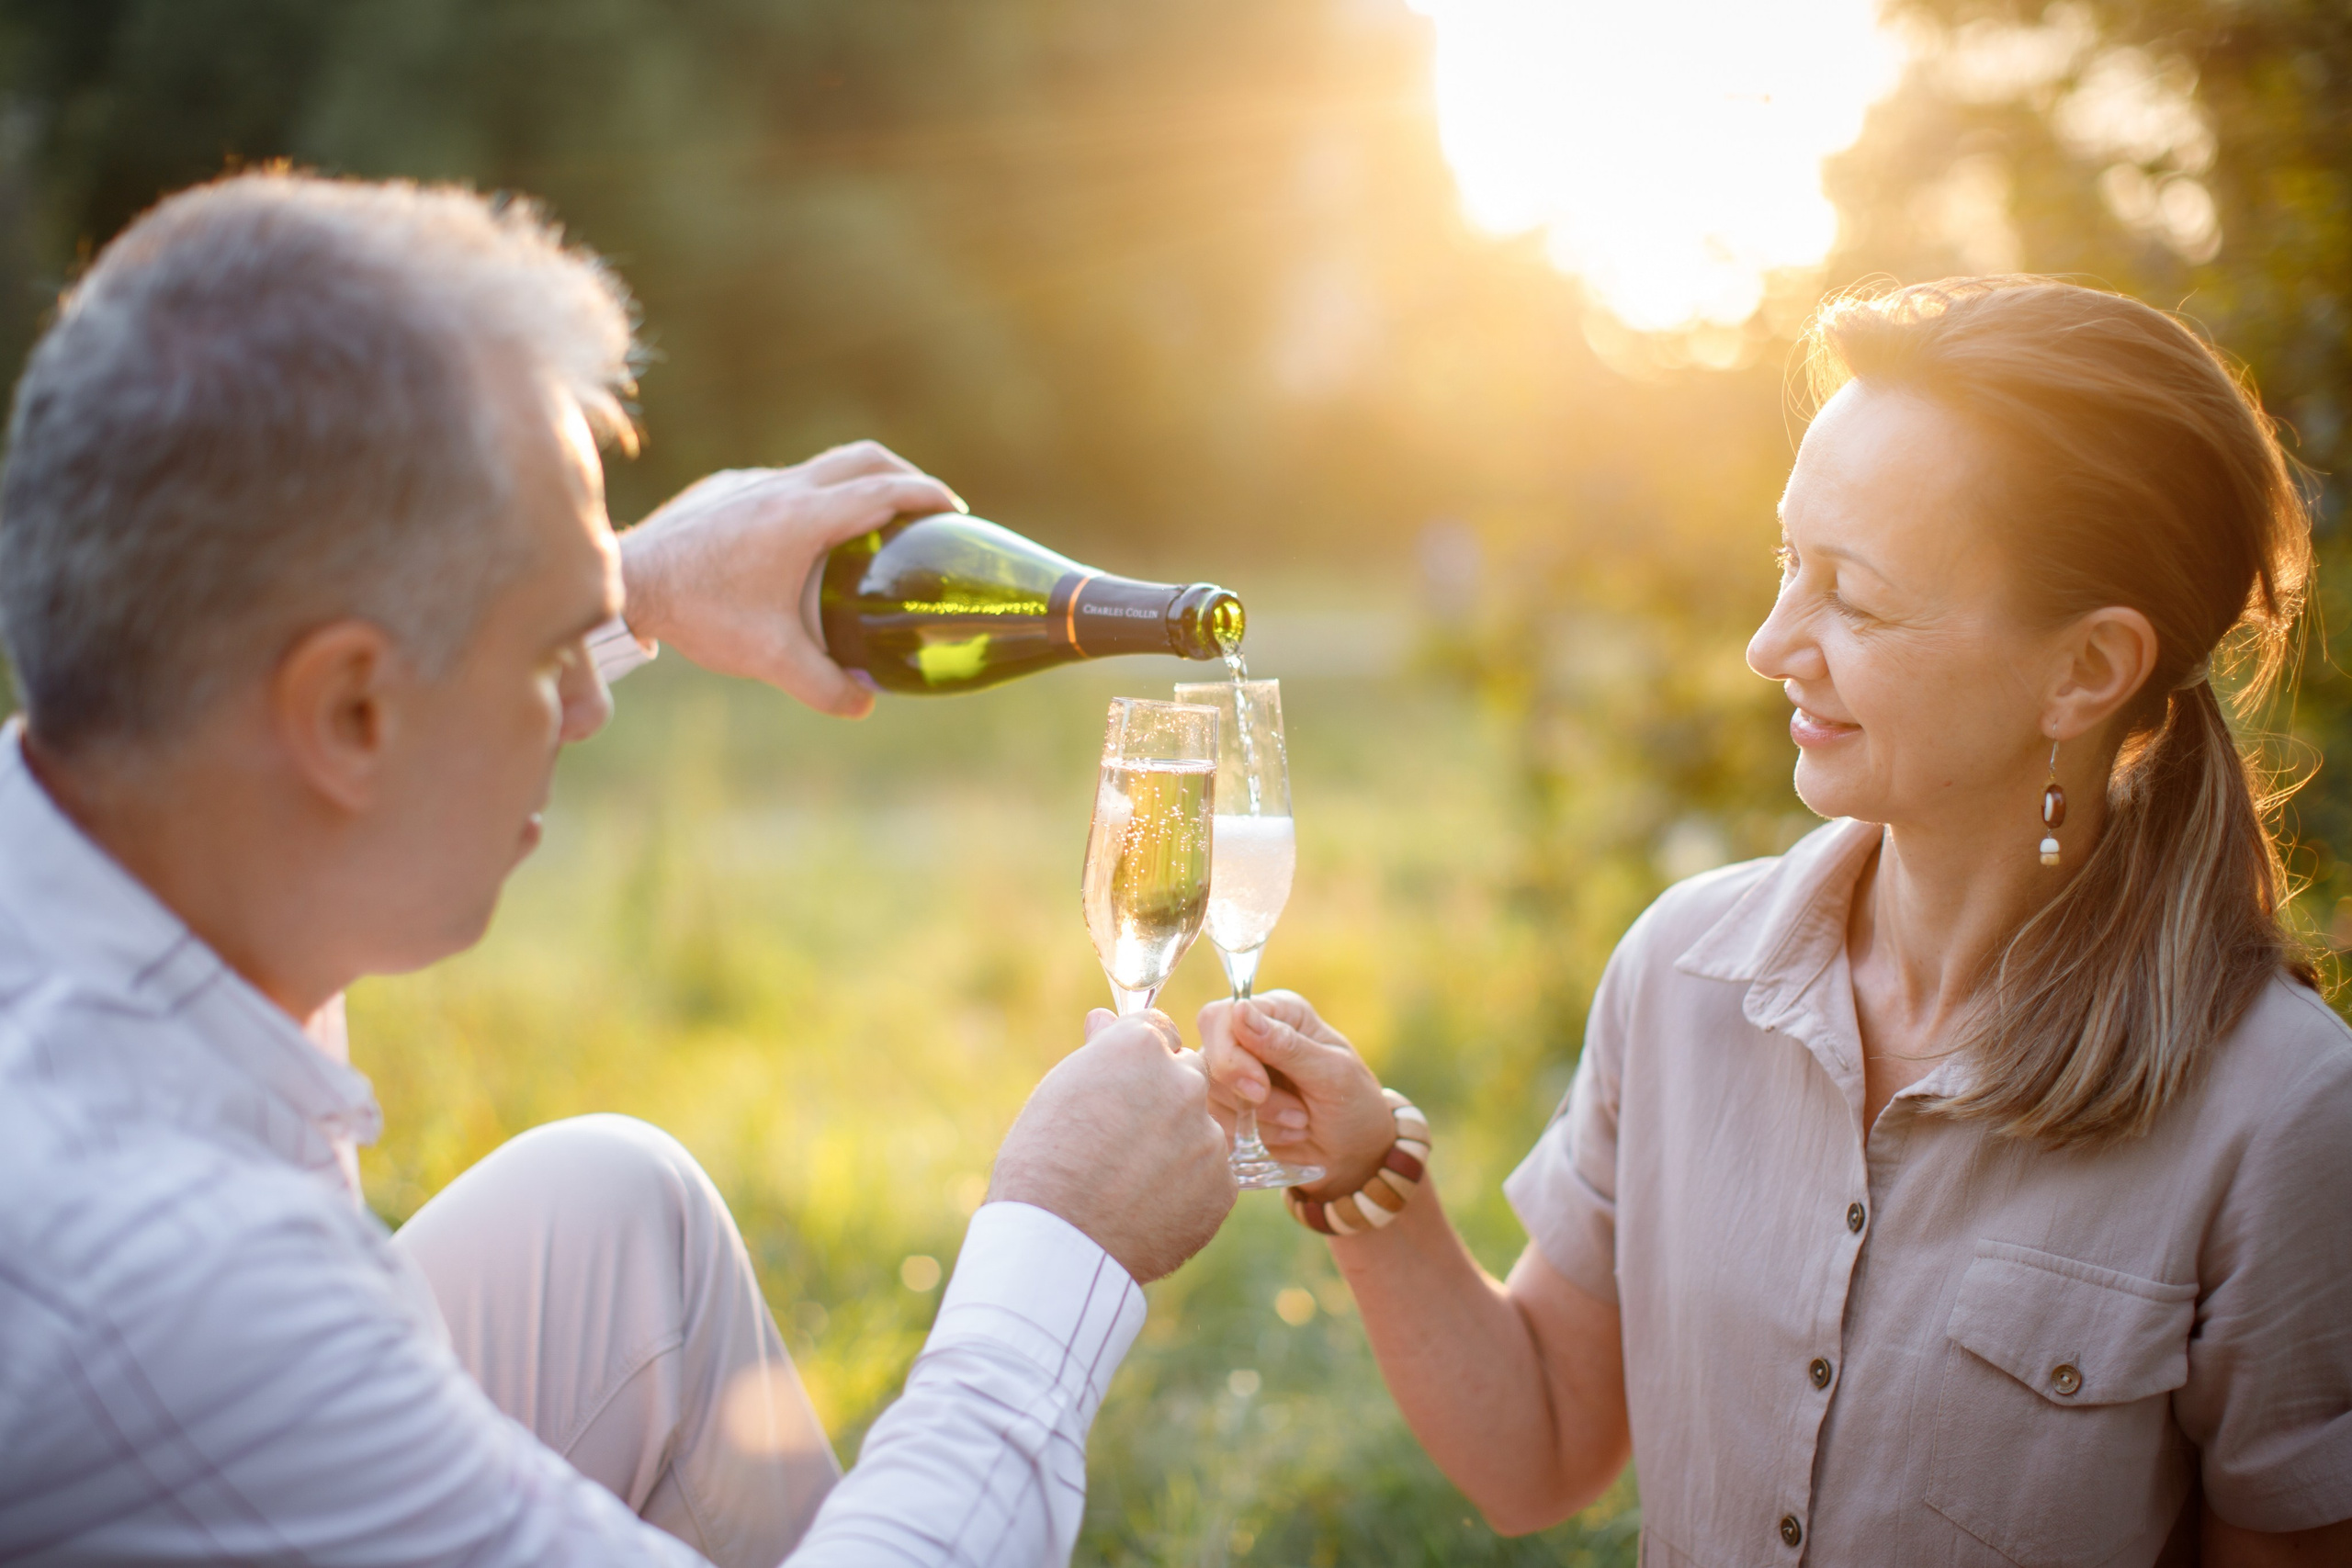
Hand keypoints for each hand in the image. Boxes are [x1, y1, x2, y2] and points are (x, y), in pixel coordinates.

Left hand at [616, 440, 963, 716]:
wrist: (628, 582)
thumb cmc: (698, 614)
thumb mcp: (769, 659)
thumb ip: (824, 685)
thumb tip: (866, 702)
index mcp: (805, 518)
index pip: (885, 490)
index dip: (928, 495)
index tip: (955, 511)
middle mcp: (783, 488)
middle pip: (864, 458)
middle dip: (906, 475)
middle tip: (929, 509)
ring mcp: (754, 484)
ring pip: (825, 466)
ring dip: (861, 483)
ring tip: (876, 524)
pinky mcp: (730, 489)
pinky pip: (789, 481)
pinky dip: (818, 497)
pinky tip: (808, 542)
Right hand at [988, 1010, 1236, 1282]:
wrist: (1059, 1242)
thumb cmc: (1042, 1163)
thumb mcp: (1059, 1094)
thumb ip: (1098, 1055)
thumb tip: (1104, 1018)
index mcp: (1139, 1050)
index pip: (1158, 1029)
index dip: (1140, 1058)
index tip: (1125, 1084)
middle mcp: (1183, 1083)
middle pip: (1189, 1076)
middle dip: (1166, 1098)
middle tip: (1127, 1138)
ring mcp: (1208, 1136)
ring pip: (1202, 1130)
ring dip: (1179, 1147)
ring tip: (1131, 1184)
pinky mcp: (1222, 1186)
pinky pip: (1211, 1178)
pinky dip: (1189, 1191)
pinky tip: (1150, 1210)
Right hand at [1199, 991, 1397, 1198]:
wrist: (1357, 1151)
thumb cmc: (1354, 1103)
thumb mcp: (1333, 1074)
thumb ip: (1286, 1045)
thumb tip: (1239, 1011)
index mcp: (1277, 1013)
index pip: (1220, 1018)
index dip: (1229, 1056)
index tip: (1259, 1090)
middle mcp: (1250, 1036)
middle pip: (1208, 1058)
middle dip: (1246, 1096)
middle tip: (1296, 1115)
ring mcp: (1236, 1073)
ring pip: (1211, 1095)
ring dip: (1258, 1120)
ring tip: (1301, 1123)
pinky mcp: (1231, 1107)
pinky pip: (1217, 1122)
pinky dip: (1251, 1136)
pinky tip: (1287, 1134)